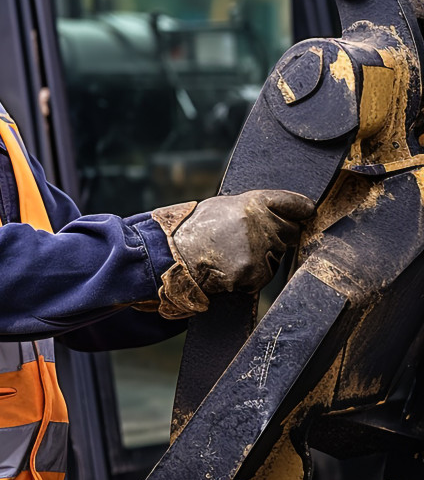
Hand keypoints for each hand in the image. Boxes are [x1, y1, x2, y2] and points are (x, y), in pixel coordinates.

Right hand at [150, 190, 315, 318]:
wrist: (172, 255)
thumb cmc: (195, 230)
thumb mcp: (222, 207)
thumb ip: (251, 208)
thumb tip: (278, 212)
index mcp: (252, 203)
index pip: (292, 203)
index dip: (301, 209)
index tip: (307, 212)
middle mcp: (259, 224)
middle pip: (289, 233)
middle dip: (276, 237)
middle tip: (248, 240)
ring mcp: (258, 250)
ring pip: (276, 257)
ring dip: (261, 259)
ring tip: (231, 254)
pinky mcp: (253, 273)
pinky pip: (261, 276)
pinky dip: (249, 276)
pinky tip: (229, 268)